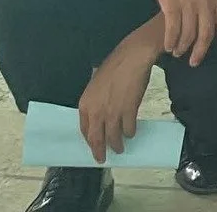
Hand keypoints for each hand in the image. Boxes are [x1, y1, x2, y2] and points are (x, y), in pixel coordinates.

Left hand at [77, 30, 157, 161]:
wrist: (132, 57)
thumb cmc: (115, 67)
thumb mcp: (97, 85)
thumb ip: (96, 101)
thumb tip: (100, 113)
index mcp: (85, 105)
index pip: (84, 130)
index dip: (90, 141)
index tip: (94, 146)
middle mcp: (96, 112)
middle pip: (96, 138)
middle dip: (99, 151)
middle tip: (102, 159)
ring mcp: (112, 113)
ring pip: (113, 137)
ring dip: (117, 145)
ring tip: (120, 149)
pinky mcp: (128, 111)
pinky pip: (128, 128)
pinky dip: (130, 132)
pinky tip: (131, 133)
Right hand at [141, 0, 216, 64]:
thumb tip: (214, 14)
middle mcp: (205, 1)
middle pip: (206, 34)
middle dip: (201, 51)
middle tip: (194, 62)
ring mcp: (188, 4)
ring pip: (188, 34)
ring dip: (182, 47)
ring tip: (178, 53)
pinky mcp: (171, 5)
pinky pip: (172, 30)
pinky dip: (170, 41)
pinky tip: (168, 47)